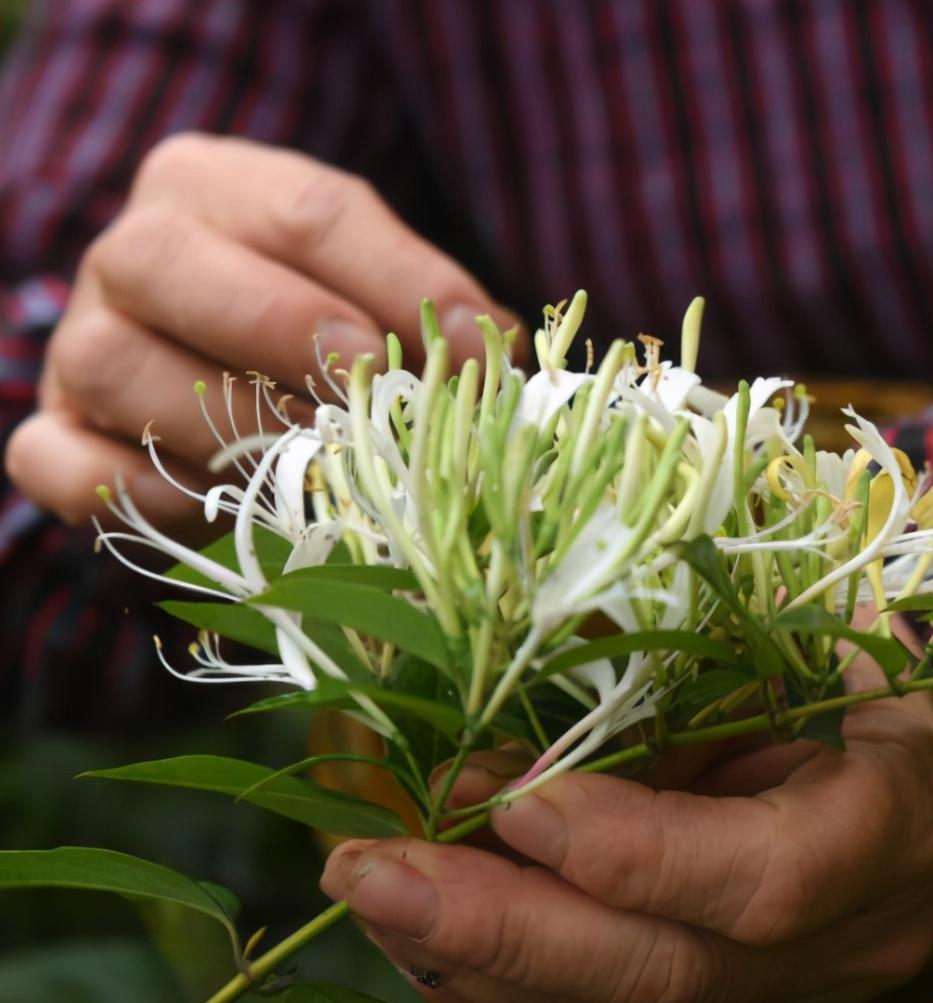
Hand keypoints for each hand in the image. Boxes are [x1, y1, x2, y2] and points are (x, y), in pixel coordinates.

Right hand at [5, 133, 515, 526]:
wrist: (220, 384)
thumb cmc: (320, 332)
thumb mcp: (377, 296)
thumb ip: (429, 318)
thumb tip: (504, 366)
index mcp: (220, 190)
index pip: (309, 211)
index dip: (402, 282)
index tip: (473, 353)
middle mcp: (134, 251)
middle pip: (167, 258)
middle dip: (281, 325)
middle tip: (367, 383)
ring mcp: (79, 343)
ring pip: (111, 363)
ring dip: (222, 422)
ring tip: (312, 464)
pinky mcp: (53, 432)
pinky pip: (61, 462)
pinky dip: (133, 490)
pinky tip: (213, 507)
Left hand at [320, 641, 932, 1002]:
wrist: (898, 768)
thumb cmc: (850, 670)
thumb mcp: (801, 638)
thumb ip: (695, 662)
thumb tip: (537, 662)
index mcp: (898, 823)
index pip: (770, 880)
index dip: (639, 855)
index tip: (517, 806)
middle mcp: (850, 935)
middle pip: (671, 974)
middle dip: (508, 929)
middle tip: (375, 870)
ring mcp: (788, 986)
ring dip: (474, 954)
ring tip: (370, 884)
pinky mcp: (728, 999)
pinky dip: (496, 969)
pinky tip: (413, 922)